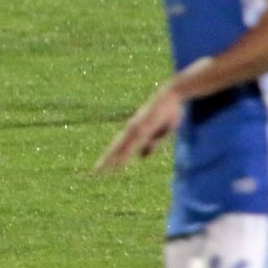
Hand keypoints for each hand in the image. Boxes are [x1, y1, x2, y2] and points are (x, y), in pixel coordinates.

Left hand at [94, 57, 212, 172]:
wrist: (173, 95)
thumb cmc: (167, 113)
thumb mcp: (160, 133)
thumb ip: (150, 144)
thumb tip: (141, 157)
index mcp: (135, 131)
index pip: (120, 147)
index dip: (111, 157)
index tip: (102, 168)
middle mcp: (132, 129)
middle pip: (116, 148)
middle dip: (106, 160)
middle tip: (95, 172)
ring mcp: (136, 128)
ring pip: (121, 147)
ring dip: (112, 158)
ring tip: (103, 169)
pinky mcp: (143, 128)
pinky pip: (133, 143)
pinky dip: (125, 153)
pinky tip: (121, 159)